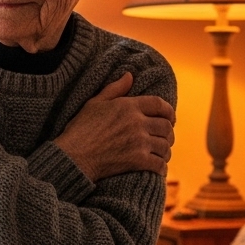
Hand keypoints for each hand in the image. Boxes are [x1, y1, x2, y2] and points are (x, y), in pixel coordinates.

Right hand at [54, 73, 174, 180]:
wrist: (74, 156)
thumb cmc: (80, 129)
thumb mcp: (95, 103)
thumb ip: (115, 89)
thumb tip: (130, 76)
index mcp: (129, 106)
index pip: (160, 105)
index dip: (169, 111)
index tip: (170, 118)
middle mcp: (137, 123)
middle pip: (166, 126)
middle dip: (169, 133)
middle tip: (166, 138)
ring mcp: (139, 142)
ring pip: (165, 145)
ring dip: (166, 151)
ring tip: (162, 154)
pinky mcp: (138, 161)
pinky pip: (159, 164)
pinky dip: (162, 167)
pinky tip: (159, 169)